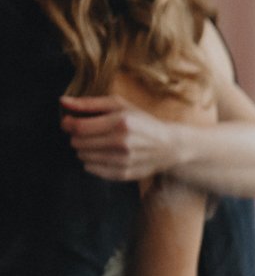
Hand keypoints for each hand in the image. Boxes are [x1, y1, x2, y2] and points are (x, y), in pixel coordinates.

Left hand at [60, 94, 187, 181]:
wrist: (169, 146)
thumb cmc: (142, 122)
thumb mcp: (120, 106)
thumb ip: (90, 103)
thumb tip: (62, 101)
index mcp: (121, 122)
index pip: (79, 127)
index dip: (68, 124)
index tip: (69, 122)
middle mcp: (122, 142)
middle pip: (78, 143)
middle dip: (78, 137)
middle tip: (89, 133)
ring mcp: (123, 160)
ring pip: (83, 157)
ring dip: (85, 149)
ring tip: (99, 144)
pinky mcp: (122, 173)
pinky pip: (91, 169)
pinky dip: (93, 162)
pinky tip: (105, 155)